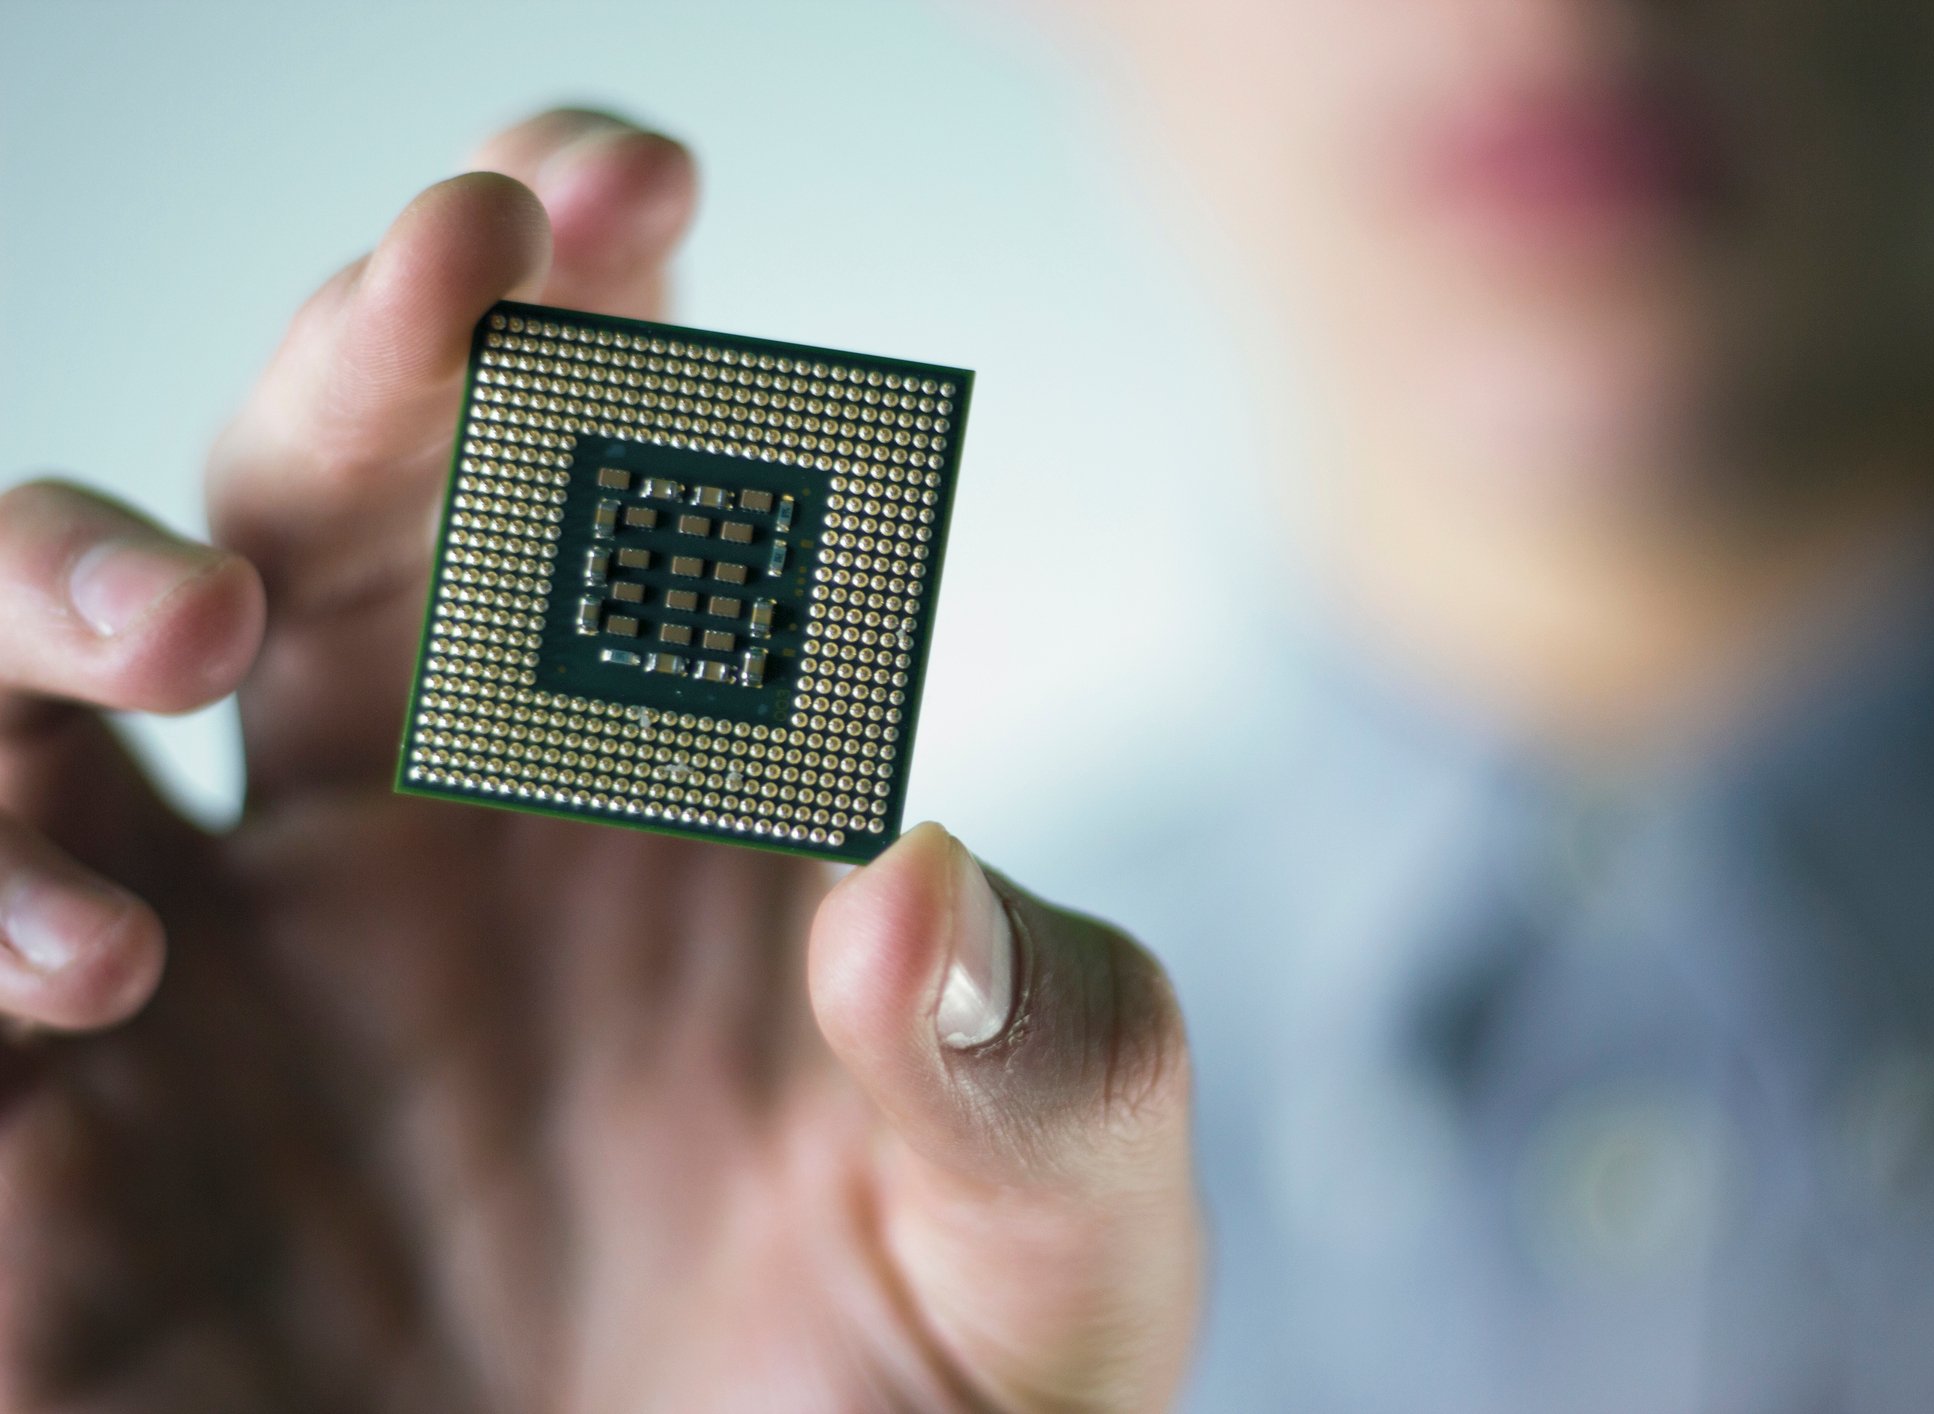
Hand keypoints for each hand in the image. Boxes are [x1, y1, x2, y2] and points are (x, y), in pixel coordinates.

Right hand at [0, 109, 1198, 1411]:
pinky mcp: (70, 1188)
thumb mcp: (1048, 1224)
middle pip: (317, 503)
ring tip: (196, 618)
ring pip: (37, 683)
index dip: (596, 306)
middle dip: (367, 351)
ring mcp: (214, 997)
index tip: (633, 178)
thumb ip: (1033, 1049)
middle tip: (457, 258)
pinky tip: (104, 951)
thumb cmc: (934, 1397)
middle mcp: (410, 841)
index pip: (598, 476)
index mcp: (647, 793)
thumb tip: (925, 881)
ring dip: (66, 575)